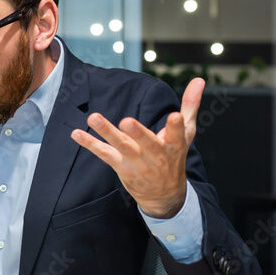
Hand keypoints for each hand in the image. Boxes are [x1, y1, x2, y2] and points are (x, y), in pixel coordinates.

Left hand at [71, 78, 205, 218]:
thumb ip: (190, 105)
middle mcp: (156, 156)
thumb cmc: (174, 157)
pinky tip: (76, 134)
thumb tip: (199, 80)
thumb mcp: (187, 133)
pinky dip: (90, 143)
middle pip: (147, 143)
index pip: (178, 135)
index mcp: (175, 146)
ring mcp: (137, 162)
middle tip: (126, 121)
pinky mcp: (121, 167)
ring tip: (93, 117)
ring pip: (121, 146)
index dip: (176, 127)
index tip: (175, 116)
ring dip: (106, 132)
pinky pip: (104, 154)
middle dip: (137, 133)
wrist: (164, 195)